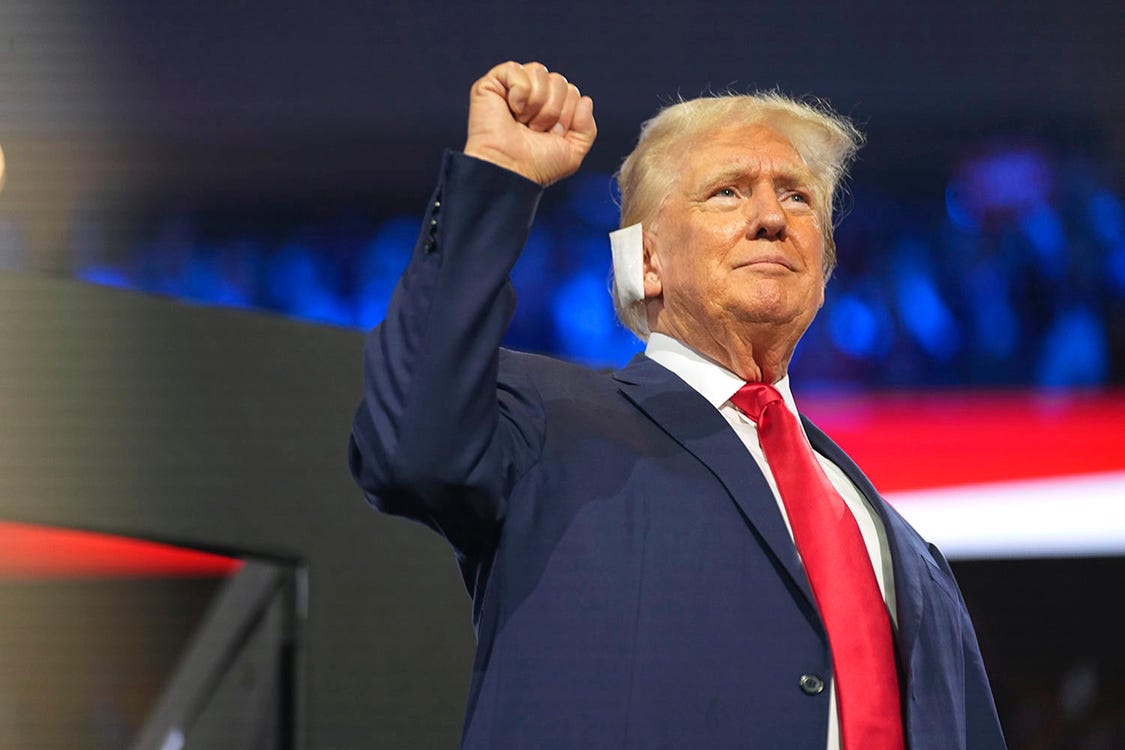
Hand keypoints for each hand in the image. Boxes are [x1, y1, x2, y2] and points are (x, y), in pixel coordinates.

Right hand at [464, 61, 596, 186]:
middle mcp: (532, 97)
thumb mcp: (572, 152)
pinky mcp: (491, 84)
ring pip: (539, 71)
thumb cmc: (536, 166)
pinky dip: (519, 91)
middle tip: (536, 129)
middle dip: (553, 109)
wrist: (511, 171)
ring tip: (523, 122)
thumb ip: (587, 128)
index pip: (572, 92)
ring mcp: (511, 89)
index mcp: (549, 109)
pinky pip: (516, 69)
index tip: (551, 135)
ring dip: (537, 103)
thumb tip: (585, 100)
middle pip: (558, 80)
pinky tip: (512, 109)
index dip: (567, 114)